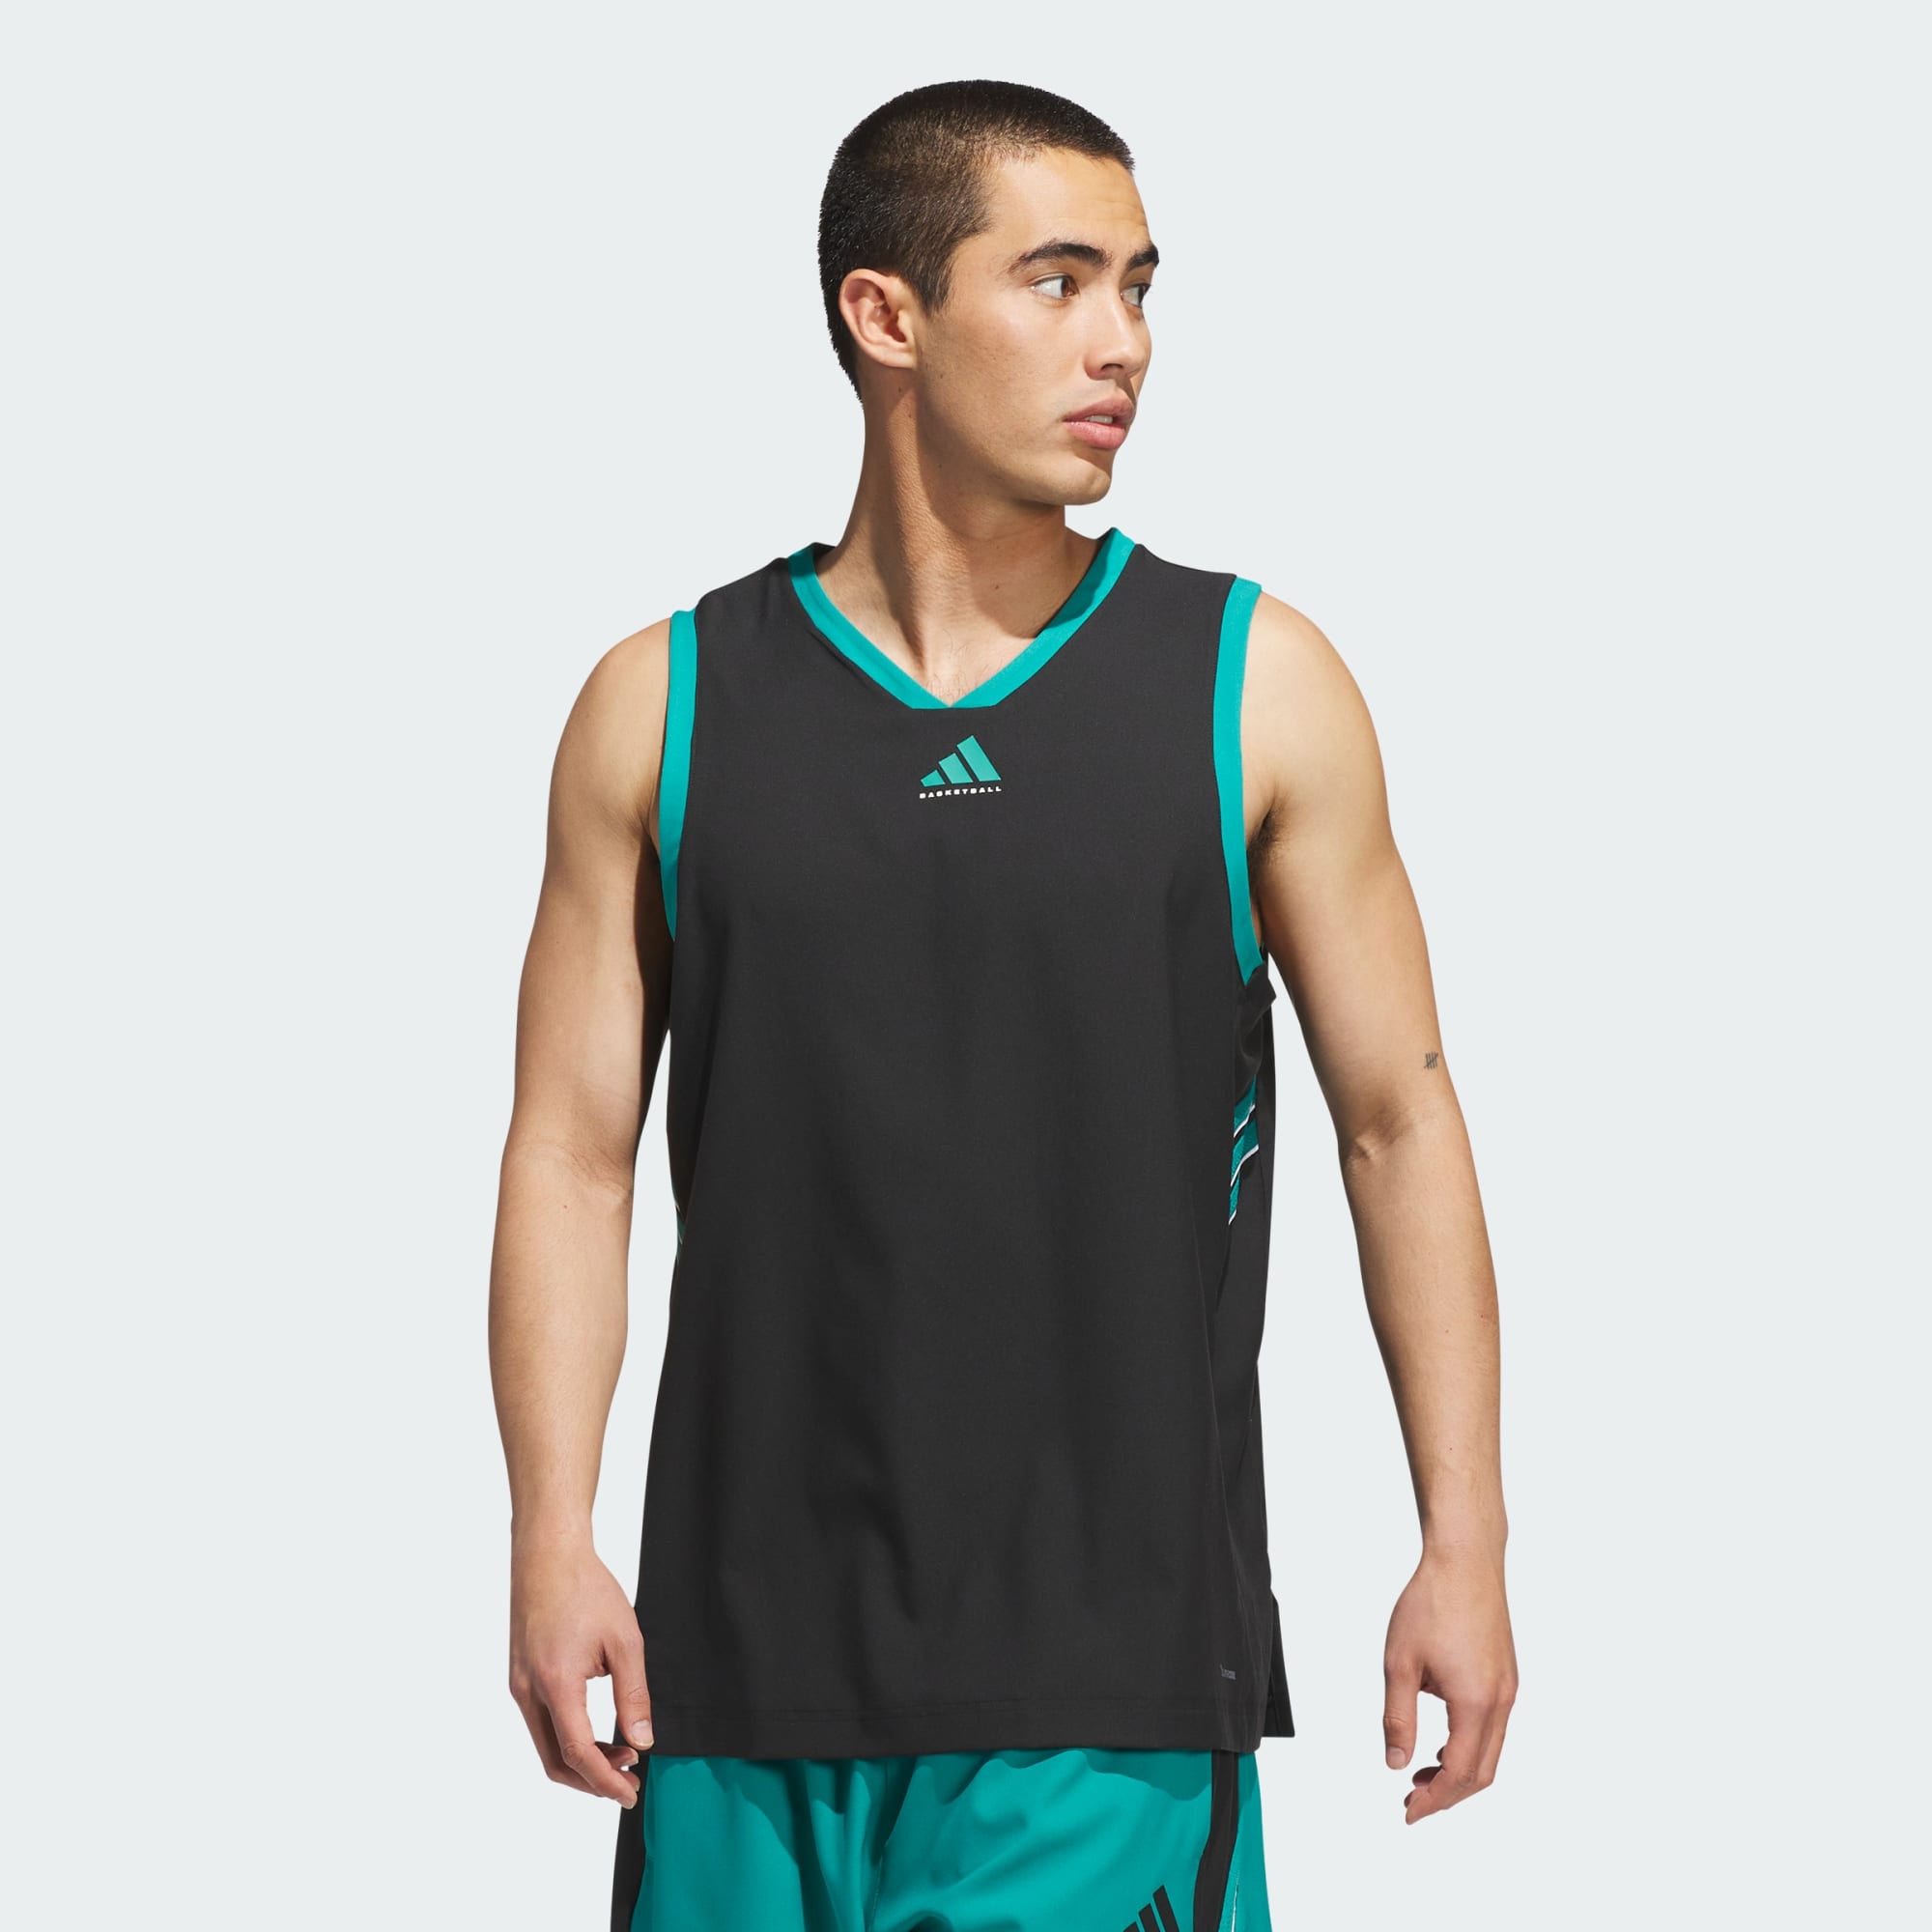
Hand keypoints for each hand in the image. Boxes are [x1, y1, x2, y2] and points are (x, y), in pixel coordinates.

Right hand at [508, 1531, 653, 1805]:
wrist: (548, 1555)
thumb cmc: (587, 1589)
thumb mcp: (625, 1640)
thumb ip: (634, 1694)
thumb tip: (642, 1742)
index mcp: (556, 1683)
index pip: (577, 1753)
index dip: (605, 1781)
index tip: (630, 1793)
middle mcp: (529, 1691)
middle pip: (555, 1761)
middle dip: (592, 1780)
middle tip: (629, 1781)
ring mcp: (519, 1686)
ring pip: (545, 1746)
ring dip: (580, 1761)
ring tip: (620, 1754)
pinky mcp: (519, 1678)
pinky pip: (540, 1724)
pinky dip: (566, 1739)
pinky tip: (596, 1730)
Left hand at [1382, 1544, 1517, 1823]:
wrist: (1464, 1560)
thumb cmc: (1431, 1602)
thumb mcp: (1400, 1663)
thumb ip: (1397, 1718)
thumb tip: (1395, 1762)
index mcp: (1475, 1701)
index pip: (1458, 1772)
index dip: (1434, 1799)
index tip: (1409, 1811)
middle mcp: (1500, 1700)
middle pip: (1482, 1772)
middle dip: (1448, 1794)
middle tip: (1413, 1800)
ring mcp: (1508, 1687)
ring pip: (1491, 1751)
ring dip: (1460, 1771)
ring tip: (1423, 1774)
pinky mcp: (1506, 1674)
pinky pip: (1494, 1726)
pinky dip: (1471, 1746)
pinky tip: (1443, 1741)